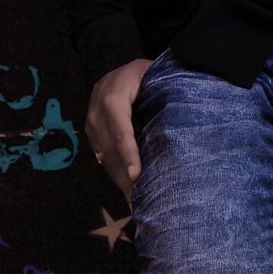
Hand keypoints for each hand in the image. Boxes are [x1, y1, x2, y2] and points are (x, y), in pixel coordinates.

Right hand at [85, 58, 151, 203]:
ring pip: (105, 156)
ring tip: (134, 203)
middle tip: (139, 202)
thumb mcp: (155, 76)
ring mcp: (91, 123)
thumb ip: (164, 93)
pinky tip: (127, 189)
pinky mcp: (91, 133)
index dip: (128, 154)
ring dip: (119, 180)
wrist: (121, 70)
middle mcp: (96, 111)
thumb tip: (181, 125)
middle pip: (111, 148)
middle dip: (125, 176)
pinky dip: (116, 173)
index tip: (136, 176)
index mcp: (113, 96)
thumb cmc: (146, 73)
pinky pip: (102, 156)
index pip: (121, 130)